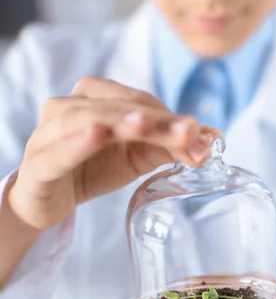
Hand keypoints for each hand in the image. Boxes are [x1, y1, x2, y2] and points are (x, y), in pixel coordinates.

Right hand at [9, 77, 218, 229]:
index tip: (201, 138)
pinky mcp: (38, 164)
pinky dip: (78, 142)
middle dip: (156, 121)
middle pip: (118, 107)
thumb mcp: (137, 157)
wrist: (51, 200)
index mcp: (95, 98)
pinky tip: (97, 134)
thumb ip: (169, 144)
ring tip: (147, 126)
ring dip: (120, 122)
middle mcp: (69, 107)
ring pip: (89, 121)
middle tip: (189, 135)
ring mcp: (49, 133)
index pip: (138, 101)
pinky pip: (59, 151)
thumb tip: (213, 138)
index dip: (170, 117)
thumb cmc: (92, 169)